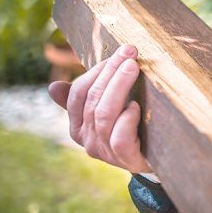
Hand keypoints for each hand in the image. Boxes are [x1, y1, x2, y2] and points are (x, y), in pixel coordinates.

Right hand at [47, 44, 149, 172]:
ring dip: (119, 86)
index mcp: (78, 127)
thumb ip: (85, 99)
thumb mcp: (108, 113)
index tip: (118, 52)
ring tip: (133, 67)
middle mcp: (87, 140)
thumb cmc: (132, 130)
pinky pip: (119, 137)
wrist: (159, 161)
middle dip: (111, 71)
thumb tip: (53, 87)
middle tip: (129, 51)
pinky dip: (127, 118)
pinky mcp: (125, 159)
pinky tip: (136, 105)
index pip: (77, 94)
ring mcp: (105, 151)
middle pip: (92, 100)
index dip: (96, 70)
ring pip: (104, 114)